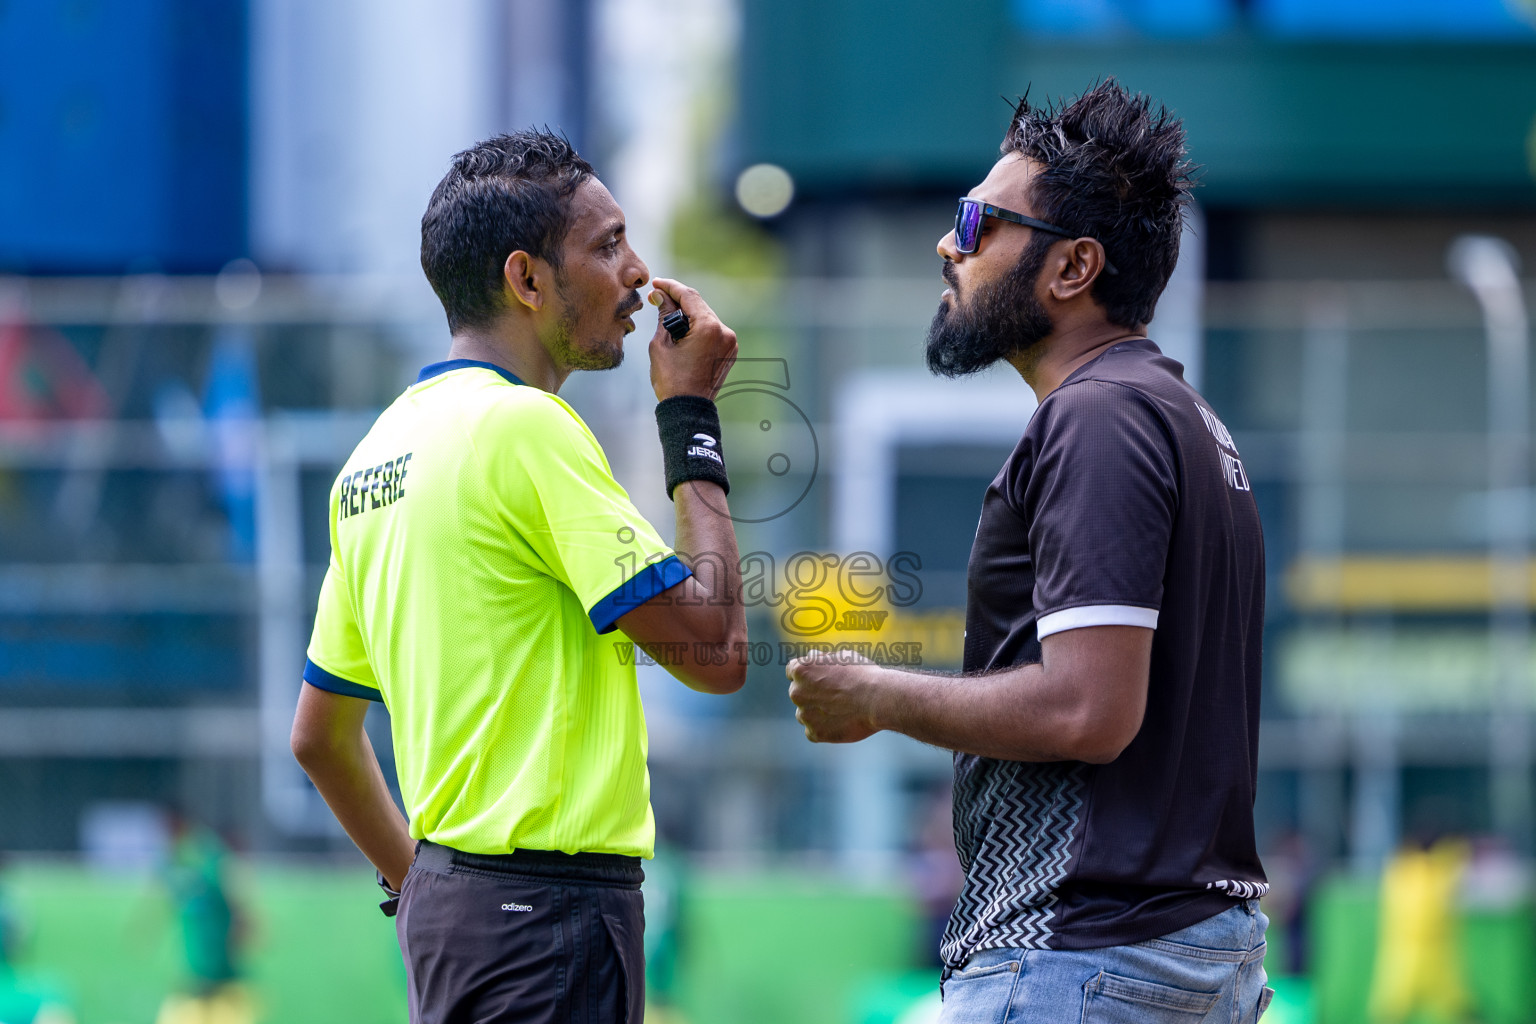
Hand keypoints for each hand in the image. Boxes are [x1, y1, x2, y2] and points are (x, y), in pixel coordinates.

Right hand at [647, 278, 737, 400]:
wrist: (688, 410)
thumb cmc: (672, 381)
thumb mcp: (661, 345)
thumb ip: (664, 316)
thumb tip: (660, 296)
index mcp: (709, 328)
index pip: (688, 296)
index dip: (670, 287)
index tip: (656, 284)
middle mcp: (724, 332)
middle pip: (699, 305)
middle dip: (678, 301)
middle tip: (657, 298)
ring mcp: (730, 342)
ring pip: (706, 317)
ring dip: (688, 314)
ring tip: (666, 315)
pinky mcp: (730, 351)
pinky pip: (712, 331)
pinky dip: (697, 327)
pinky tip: (682, 330)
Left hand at [786, 650, 881, 743]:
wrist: (877, 699)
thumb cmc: (862, 674)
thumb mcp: (841, 656)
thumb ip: (821, 659)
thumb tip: (811, 656)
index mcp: (800, 670)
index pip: (793, 671)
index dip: (807, 674)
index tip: (819, 678)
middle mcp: (796, 692)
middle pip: (798, 693)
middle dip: (811, 694)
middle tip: (835, 695)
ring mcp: (804, 715)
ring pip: (805, 714)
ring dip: (816, 712)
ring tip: (841, 710)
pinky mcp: (815, 733)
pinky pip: (814, 731)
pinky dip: (824, 729)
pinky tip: (841, 722)